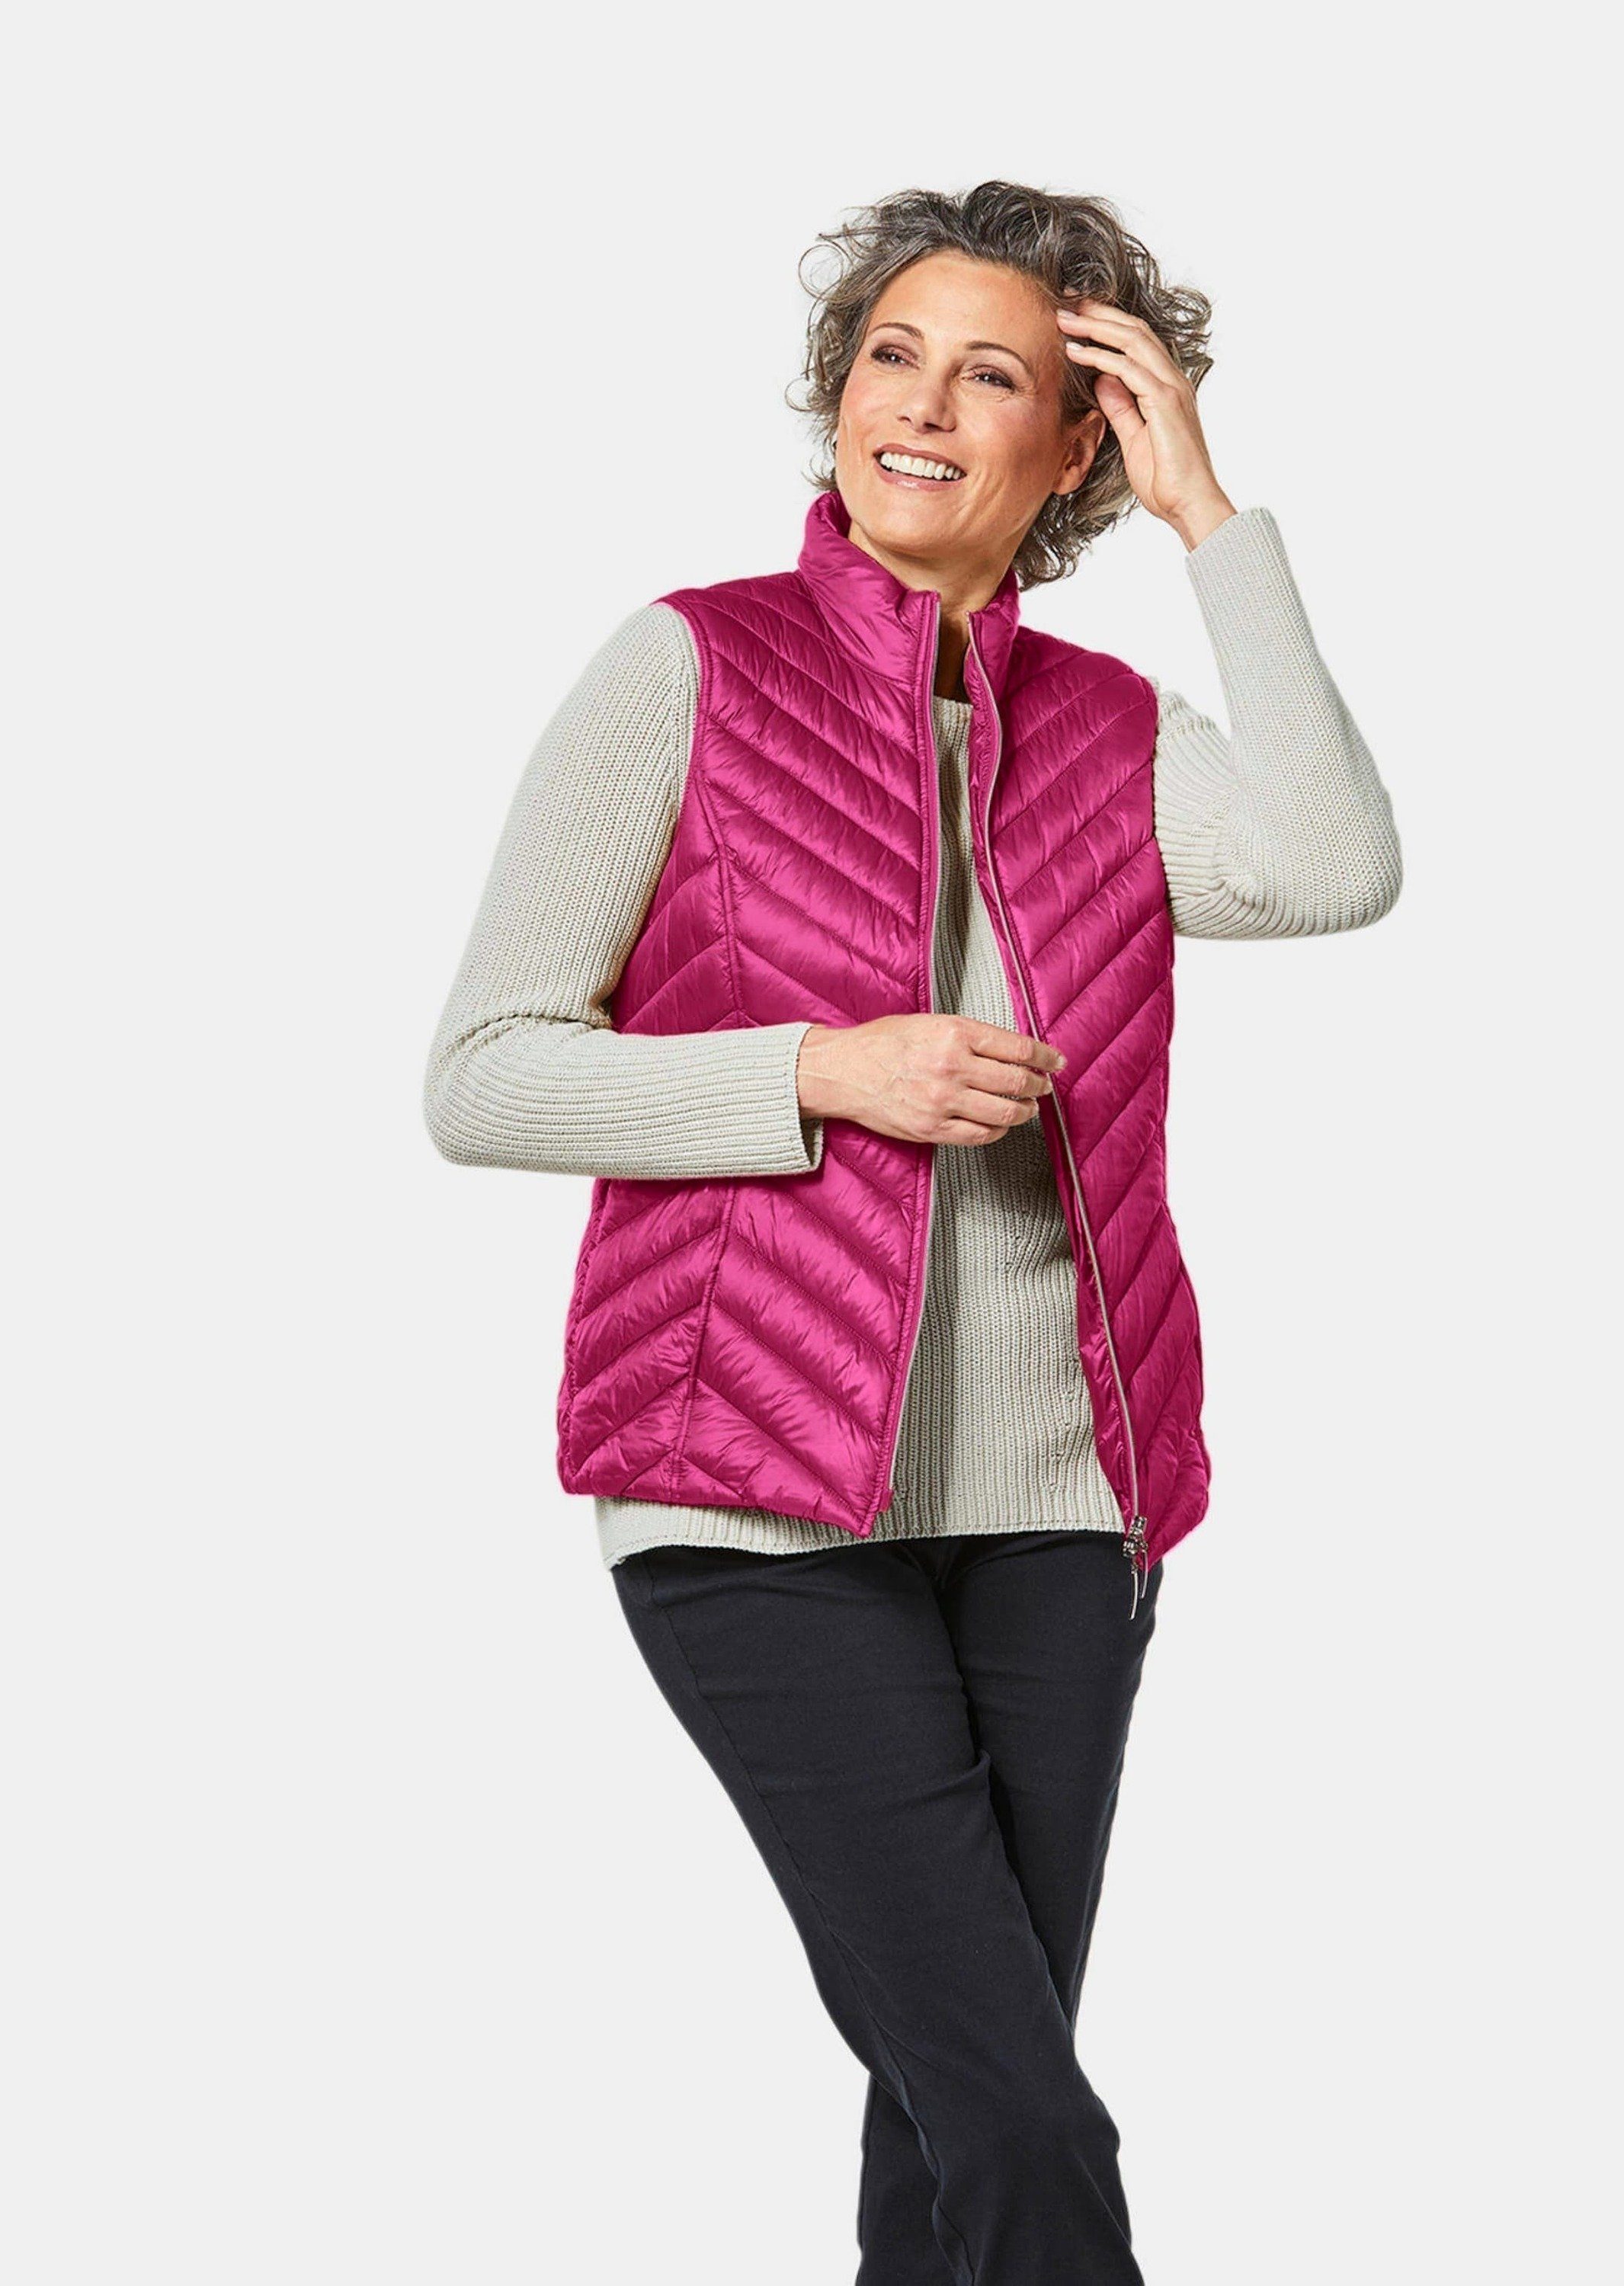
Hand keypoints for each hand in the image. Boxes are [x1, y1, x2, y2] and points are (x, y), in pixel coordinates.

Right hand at [797, 1015, 1062, 1144]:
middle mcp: (952, 1066)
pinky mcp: (932, 1129)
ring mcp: (942, 1101)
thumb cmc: (882, 1043)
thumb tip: (1013, 1050)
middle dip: (1038, 1086)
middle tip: (1044, 1087)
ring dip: (1023, 1111)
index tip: (1056, 1061)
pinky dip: (997, 1131)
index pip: (1019, 1048)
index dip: (1046, 1057)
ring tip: (1026, 1108)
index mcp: (954, 1033)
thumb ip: (970, 1035)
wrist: (843, 1071)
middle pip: (1017, 1081)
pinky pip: (980, 1136)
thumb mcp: (930, 1023)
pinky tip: (999, 1125)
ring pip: (1004, 1113)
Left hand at [1056, 298, 1235, 549]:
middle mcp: (1172, 380)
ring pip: (1132, 340)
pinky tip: (1075, 352)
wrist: (1189, 504)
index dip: (1106, 325)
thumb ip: (1121, 408)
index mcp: (1166, 387)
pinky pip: (1128, 368)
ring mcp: (1171, 388)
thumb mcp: (1133, 439)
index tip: (1075, 317)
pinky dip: (1100, 357)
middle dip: (1098, 313)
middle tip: (1066, 302)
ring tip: (1064, 318)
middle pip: (1134, 331)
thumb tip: (1102, 381)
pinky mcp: (1165, 402)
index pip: (1135, 342)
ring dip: (1095, 326)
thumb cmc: (1165, 480)